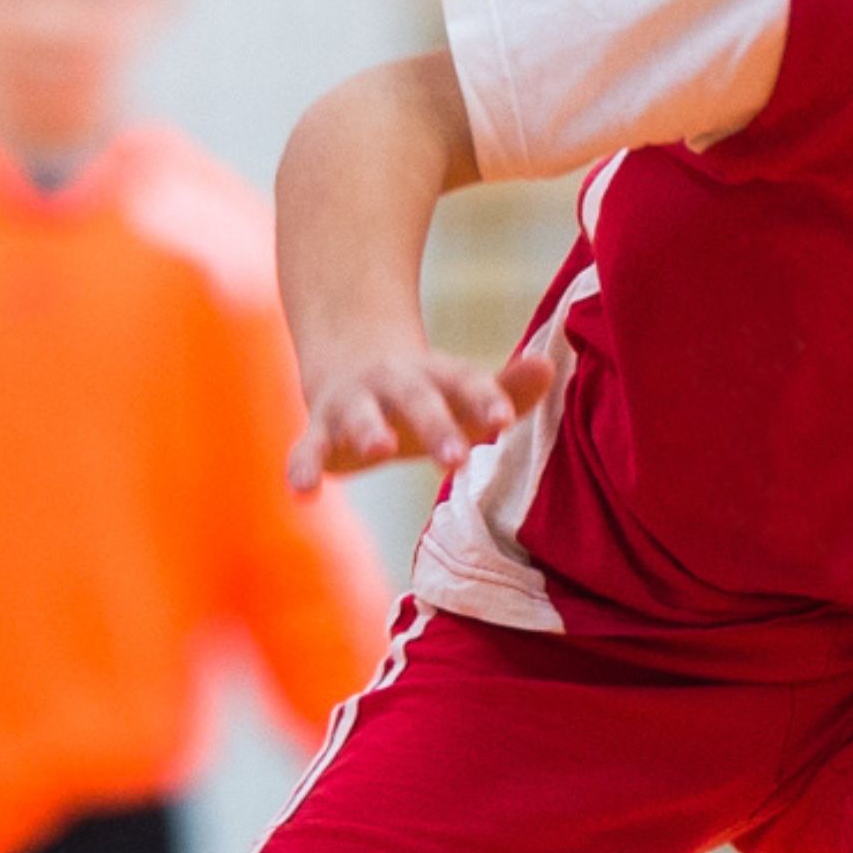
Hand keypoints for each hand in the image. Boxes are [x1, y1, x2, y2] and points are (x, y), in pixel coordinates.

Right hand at [289, 329, 568, 485]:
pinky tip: (303, 492)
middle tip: (456, 457)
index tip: (504, 421)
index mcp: (438, 376)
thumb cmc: (426, 394)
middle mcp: (395, 383)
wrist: (349, 360)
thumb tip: (549, 366)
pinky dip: (303, 466)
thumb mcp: (464, 393)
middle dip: (435, 425)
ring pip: (360, 415)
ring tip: (379, 449)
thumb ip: (507, 389)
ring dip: (369, 429)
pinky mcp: (320, 429)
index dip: (484, 400)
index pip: (466, 383)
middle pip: (417, 400)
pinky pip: (309, 447)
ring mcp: (354, 403)